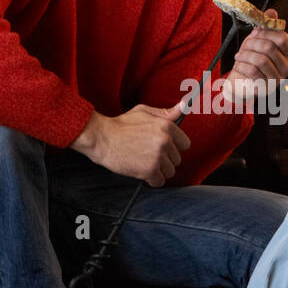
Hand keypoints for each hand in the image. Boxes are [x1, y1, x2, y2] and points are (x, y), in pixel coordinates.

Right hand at [72, 103, 190, 186]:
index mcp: (166, 126)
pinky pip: (159, 181)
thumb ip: (165, 113)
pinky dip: (151, 180)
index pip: (185, 144)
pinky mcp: (149, 170)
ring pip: (170, 171)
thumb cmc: (121, 125)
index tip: (164, 148)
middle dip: (165, 159)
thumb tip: (184, 106)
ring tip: (144, 162)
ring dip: (159, 170)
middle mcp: (165, 141)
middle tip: (148, 155)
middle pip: (177, 159)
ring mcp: (158, 157)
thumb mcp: (144, 112)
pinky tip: (141, 171)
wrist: (102, 138)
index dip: (174, 147)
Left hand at [221, 9, 287, 103]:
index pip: (282, 38)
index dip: (266, 32)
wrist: (241, 81)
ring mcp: (277, 79)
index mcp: (287, 54)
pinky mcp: (265, 88)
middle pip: (269, 48)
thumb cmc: (251, 59)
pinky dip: (242, 65)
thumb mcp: (258, 40)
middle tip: (244, 45)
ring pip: (261, 60)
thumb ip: (266, 26)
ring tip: (239, 56)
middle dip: (252, 43)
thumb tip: (272, 11)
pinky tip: (238, 64)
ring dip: (245, 55)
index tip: (255, 32)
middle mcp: (286, 67)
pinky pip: (253, 71)